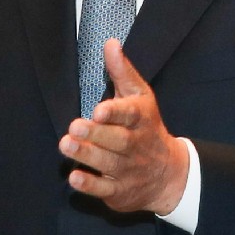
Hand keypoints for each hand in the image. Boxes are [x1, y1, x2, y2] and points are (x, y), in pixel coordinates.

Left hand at [59, 43, 189, 214]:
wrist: (169, 175)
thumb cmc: (146, 128)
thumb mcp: (139, 97)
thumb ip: (122, 72)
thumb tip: (110, 43)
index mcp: (141, 120)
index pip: (130, 115)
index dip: (115, 112)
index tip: (99, 110)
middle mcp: (136, 145)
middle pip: (117, 140)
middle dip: (96, 134)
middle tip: (74, 126)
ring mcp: (128, 170)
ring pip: (108, 163)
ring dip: (87, 155)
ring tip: (66, 145)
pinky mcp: (119, 191)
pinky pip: (104, 189)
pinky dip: (90, 185)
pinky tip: (74, 177)